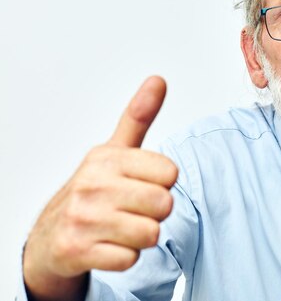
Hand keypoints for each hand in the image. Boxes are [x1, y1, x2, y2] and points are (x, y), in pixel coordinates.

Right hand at [22, 76, 177, 300]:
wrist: (51, 236)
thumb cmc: (94, 191)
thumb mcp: (114, 151)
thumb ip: (139, 117)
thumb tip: (158, 79)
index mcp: (107, 158)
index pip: (170, 173)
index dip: (163, 184)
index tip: (143, 184)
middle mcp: (92, 184)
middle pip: (164, 204)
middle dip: (155, 213)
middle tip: (134, 209)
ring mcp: (83, 218)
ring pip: (150, 234)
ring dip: (142, 237)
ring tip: (121, 227)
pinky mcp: (76, 250)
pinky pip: (130, 259)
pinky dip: (126, 257)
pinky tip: (109, 246)